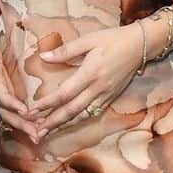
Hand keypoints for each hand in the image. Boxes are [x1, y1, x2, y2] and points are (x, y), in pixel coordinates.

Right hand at [0, 39, 42, 141]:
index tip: (25, 111)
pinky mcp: (6, 100)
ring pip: (12, 117)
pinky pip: (16, 114)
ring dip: (26, 128)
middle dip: (22, 125)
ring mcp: (0, 100)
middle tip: (37, 134)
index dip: (12, 105)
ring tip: (41, 135)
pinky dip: (27, 122)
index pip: (1, 97)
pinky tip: (39, 127)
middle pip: (7, 114)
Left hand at [30, 23, 144, 133]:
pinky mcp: (111, 98)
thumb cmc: (113, 39)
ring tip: (48, 133)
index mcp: (89, 74)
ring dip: (64, 126)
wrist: (140, 46)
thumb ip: (65, 50)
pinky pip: (93, 113)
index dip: (47, 104)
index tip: (32, 110)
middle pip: (71, 110)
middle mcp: (97, 89)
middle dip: (52, 122)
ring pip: (82, 116)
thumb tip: (43, 56)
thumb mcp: (88, 40)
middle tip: (36, 132)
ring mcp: (105, 96)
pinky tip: (69, 124)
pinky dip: (79, 121)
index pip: (64, 94)